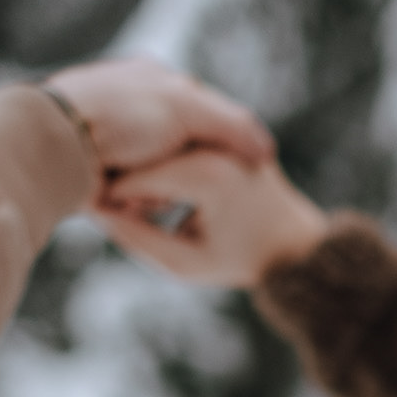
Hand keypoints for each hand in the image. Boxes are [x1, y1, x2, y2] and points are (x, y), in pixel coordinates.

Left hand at [43, 57, 274, 182]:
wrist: (56, 141)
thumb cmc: (120, 114)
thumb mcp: (188, 108)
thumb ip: (232, 125)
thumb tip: (265, 151)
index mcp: (154, 79)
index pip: (207, 115)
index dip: (223, 144)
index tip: (235, 167)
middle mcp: (132, 107)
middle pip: (184, 154)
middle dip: (184, 174)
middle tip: (183, 187)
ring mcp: (113, 142)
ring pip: (159, 180)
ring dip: (158, 193)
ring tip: (151, 198)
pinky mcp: (96, 173)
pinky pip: (131, 197)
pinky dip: (135, 204)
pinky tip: (129, 207)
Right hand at [95, 151, 330, 288]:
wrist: (297, 244)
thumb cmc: (242, 260)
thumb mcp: (186, 264)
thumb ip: (139, 240)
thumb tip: (99, 214)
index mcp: (207, 175)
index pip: (133, 177)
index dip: (108, 200)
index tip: (101, 217)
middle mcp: (217, 145)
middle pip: (144, 152)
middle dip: (126, 180)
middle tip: (121, 209)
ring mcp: (225, 134)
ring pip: (161, 140)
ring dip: (143, 166)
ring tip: (145, 202)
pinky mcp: (229, 132)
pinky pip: (182, 136)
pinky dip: (165, 156)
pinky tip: (166, 187)